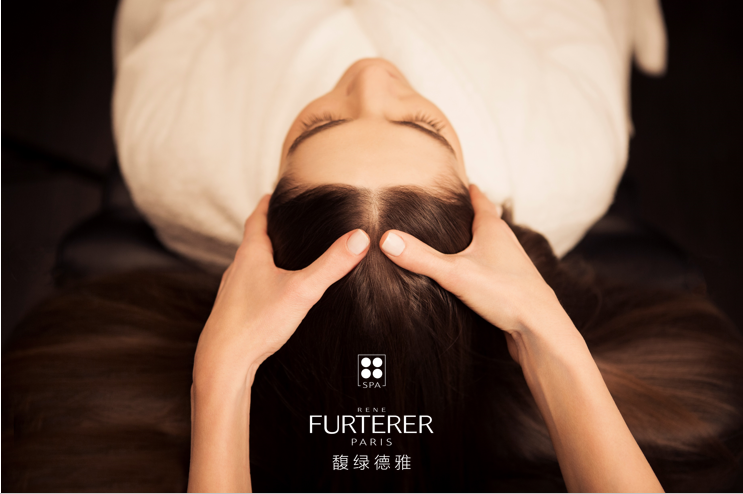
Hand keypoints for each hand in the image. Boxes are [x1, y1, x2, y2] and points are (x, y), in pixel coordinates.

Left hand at [193, 194, 370, 386]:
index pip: (257, 219)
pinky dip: (262, 282)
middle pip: (252, 242)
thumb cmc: (257, 322)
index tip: (273, 194)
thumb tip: (360, 238)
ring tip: (283, 256)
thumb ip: (332, 265)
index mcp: (251, 255)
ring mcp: (232, 291)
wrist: (224, 361)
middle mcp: (238, 269)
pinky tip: (274, 296)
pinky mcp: (234, 312)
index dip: (267, 205)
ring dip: (264, 258)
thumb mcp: (303, 290)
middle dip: (269, 231)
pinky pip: (249, 288)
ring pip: (249, 266)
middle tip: (285, 222)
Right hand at [379, 184, 561, 362]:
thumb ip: (421, 257)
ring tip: (456, 243)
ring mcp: (512, 266)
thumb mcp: (455, 273)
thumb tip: (386, 239)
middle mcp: (506, 243)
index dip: (469, 190)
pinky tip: (468, 279)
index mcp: (493, 230)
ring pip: (492, 247)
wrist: (539, 328)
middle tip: (452, 210)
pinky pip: (493, 270)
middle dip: (470, 216)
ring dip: (476, 243)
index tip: (461, 181)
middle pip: (487, 222)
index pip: (480, 201)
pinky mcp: (512, 288)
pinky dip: (480, 267)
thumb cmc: (504, 293)